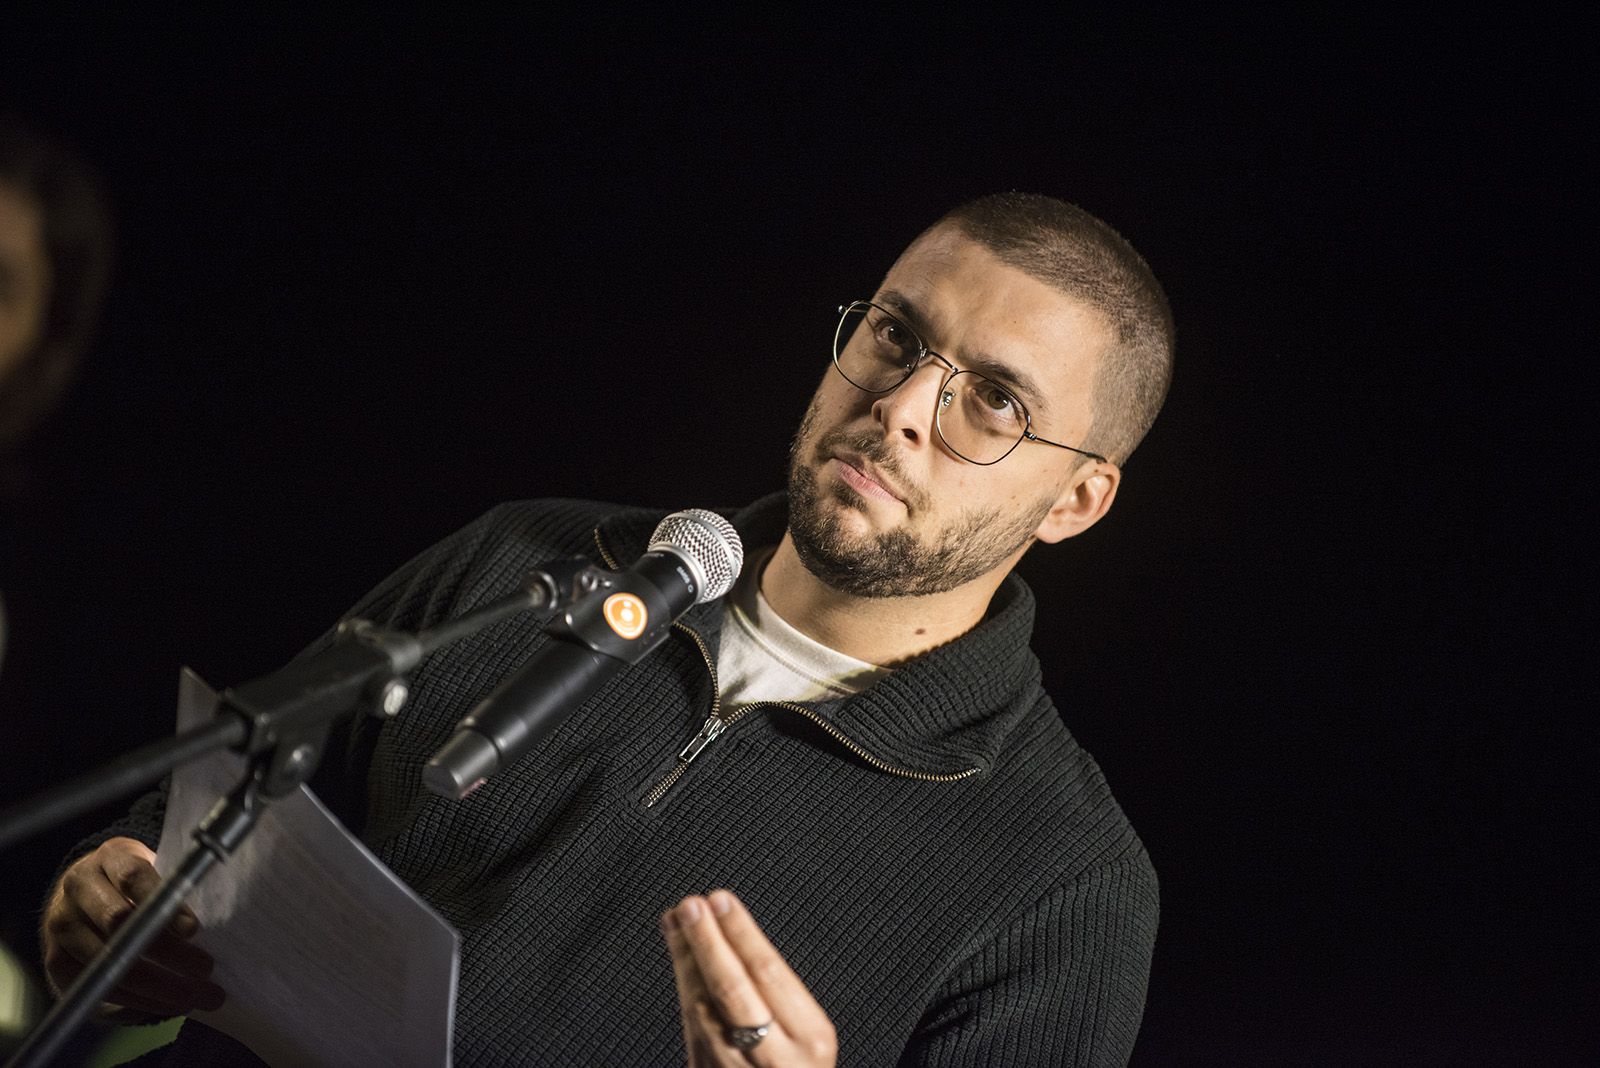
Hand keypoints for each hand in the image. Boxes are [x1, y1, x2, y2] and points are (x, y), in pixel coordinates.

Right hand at [40, 836, 224, 1016]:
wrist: (87, 890)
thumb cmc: (139, 881)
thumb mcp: (157, 869)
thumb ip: (177, 889)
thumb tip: (219, 922)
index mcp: (111, 857)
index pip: (134, 876)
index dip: (164, 904)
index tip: (194, 930)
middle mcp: (79, 887)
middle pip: (119, 923)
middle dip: (167, 953)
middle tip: (206, 970)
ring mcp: (61, 923)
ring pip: (107, 961)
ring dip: (157, 986)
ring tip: (195, 996)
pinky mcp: (55, 959)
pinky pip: (96, 986)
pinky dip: (135, 1001)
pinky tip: (165, 1005)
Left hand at [661, 889, 836, 1066]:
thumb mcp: (807, 1034)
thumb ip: (777, 994)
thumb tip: (733, 930)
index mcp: (811, 1038)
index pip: (769, 973)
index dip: (740, 932)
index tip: (720, 899)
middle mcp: (777, 1058)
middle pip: (733, 989)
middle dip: (707, 942)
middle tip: (690, 905)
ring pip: (703, 1008)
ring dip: (685, 959)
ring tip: (676, 921)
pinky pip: (692, 1028)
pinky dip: (683, 987)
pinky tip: (679, 960)